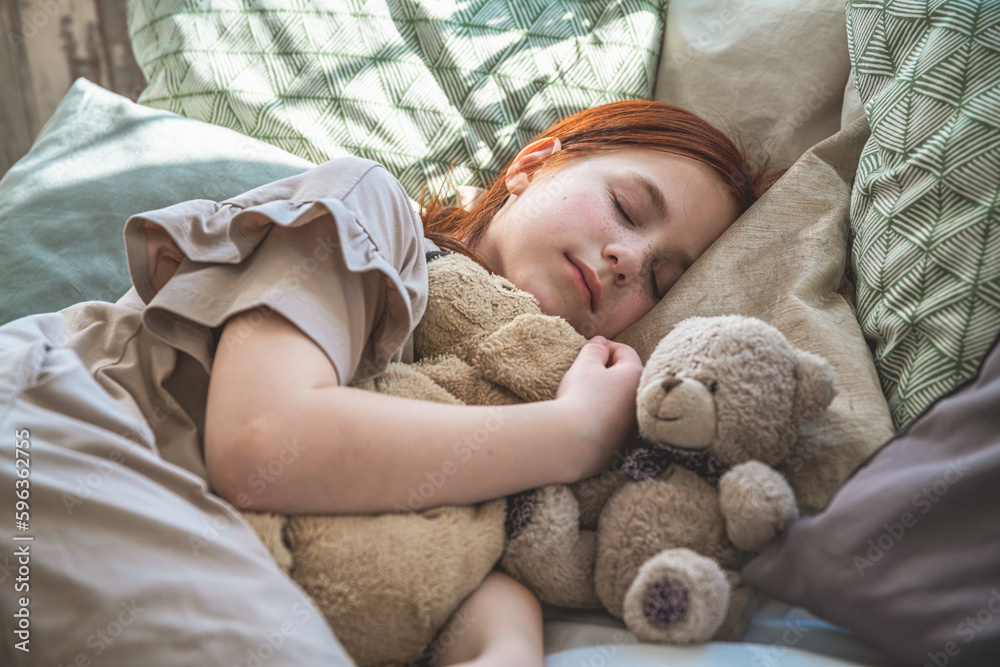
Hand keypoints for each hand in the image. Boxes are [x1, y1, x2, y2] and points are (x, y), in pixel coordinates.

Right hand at [555, 336, 642, 479]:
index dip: (604, 346)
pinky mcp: (624, 442)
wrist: (575, 442)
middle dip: (607, 371)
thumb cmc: (581, 397)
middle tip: (585, 372)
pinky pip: (616, 421)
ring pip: (622, 400)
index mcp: (636, 376)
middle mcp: (642, 400)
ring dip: (608, 394)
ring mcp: (635, 423)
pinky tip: (588, 417)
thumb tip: (601, 342)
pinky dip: (605, 415)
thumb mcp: (585, 365)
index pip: (624, 351)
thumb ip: (594, 349)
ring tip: (585, 395)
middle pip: (626, 376)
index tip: (588, 350)